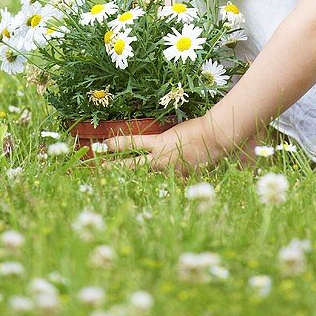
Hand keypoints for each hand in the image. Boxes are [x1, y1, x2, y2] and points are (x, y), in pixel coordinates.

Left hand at [100, 115, 229, 176]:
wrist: (214, 138)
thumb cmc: (196, 129)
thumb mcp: (173, 133)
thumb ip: (161, 142)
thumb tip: (151, 147)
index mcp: (158, 143)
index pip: (131, 144)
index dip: (115, 144)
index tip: (102, 145)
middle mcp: (160, 159)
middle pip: (132, 165)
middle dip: (115, 167)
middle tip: (102, 168)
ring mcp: (170, 172)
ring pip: (148, 177)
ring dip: (136, 180)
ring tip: (122, 184)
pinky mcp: (180, 180)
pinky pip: (169, 183)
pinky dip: (167, 183)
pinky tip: (164, 187)